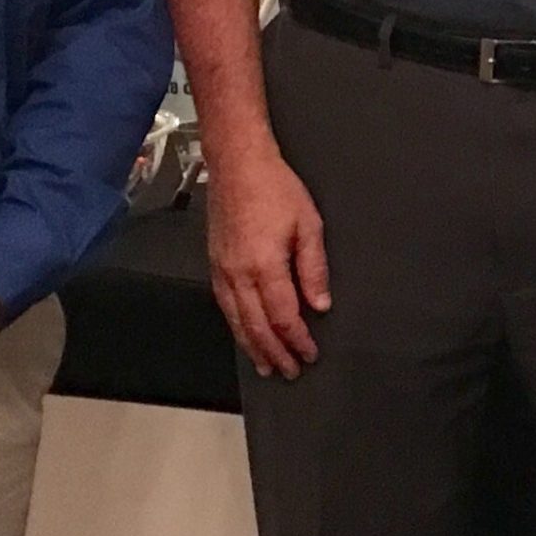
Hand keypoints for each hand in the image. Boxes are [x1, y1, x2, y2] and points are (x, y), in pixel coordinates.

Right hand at [208, 145, 329, 378]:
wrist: (237, 164)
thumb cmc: (274, 188)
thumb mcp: (309, 225)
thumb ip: (314, 268)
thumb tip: (320, 304)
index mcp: (265, 265)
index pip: (283, 317)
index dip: (297, 341)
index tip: (310, 354)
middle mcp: (239, 273)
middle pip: (257, 327)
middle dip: (275, 353)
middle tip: (290, 371)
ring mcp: (223, 270)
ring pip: (236, 321)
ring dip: (253, 347)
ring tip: (267, 366)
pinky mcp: (215, 264)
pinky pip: (224, 306)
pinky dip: (236, 327)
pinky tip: (245, 334)